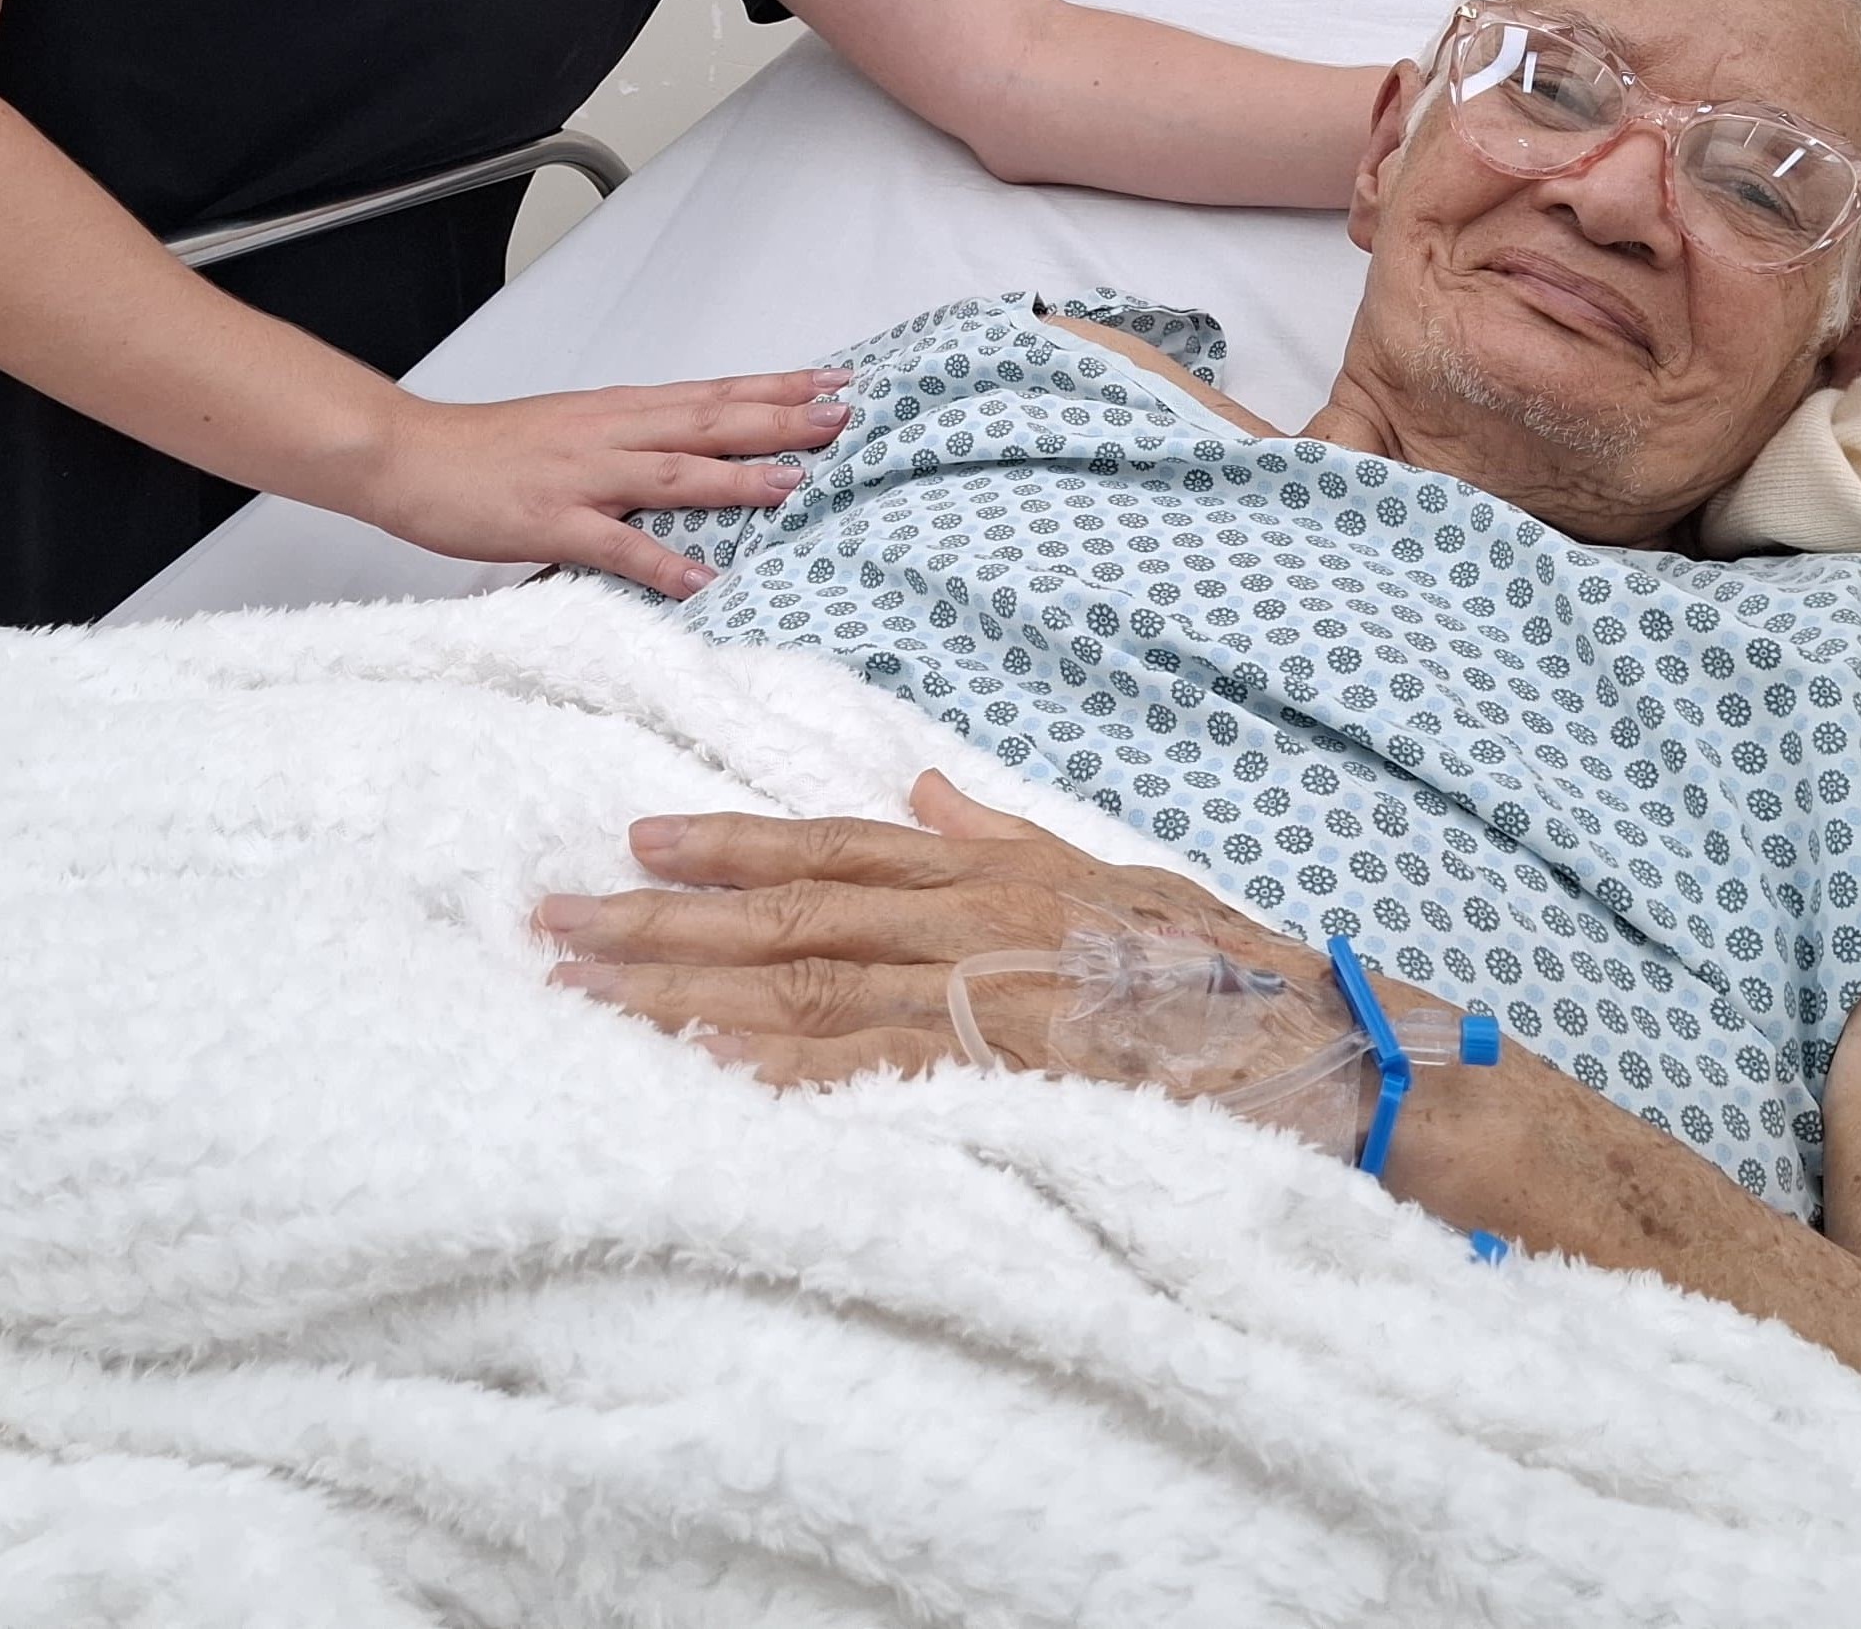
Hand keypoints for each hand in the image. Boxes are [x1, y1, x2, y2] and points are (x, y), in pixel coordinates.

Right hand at [356, 367, 855, 596]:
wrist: (409, 455)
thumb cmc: (491, 450)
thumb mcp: (575, 429)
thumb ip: (634, 438)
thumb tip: (694, 449)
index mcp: (619, 411)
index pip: (713, 392)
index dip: (776, 386)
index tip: (836, 380)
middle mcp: (612, 434)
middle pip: (709, 421)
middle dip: (779, 418)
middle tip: (843, 416)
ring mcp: (583, 478)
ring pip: (674, 473)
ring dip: (736, 479)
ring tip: (795, 484)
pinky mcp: (551, 522)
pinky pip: (615, 546)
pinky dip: (661, 564)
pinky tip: (702, 582)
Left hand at [539, 770, 1336, 1092]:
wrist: (1313, 1042)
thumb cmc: (1216, 971)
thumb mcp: (1109, 877)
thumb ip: (1003, 837)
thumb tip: (923, 787)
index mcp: (993, 874)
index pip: (835, 848)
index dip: (730, 843)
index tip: (635, 838)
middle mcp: (971, 919)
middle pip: (788, 915)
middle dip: (659, 920)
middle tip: (547, 919)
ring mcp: (978, 993)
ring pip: (798, 985)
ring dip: (678, 989)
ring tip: (578, 986)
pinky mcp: (993, 1067)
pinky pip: (856, 1070)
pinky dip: (765, 1068)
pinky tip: (687, 1072)